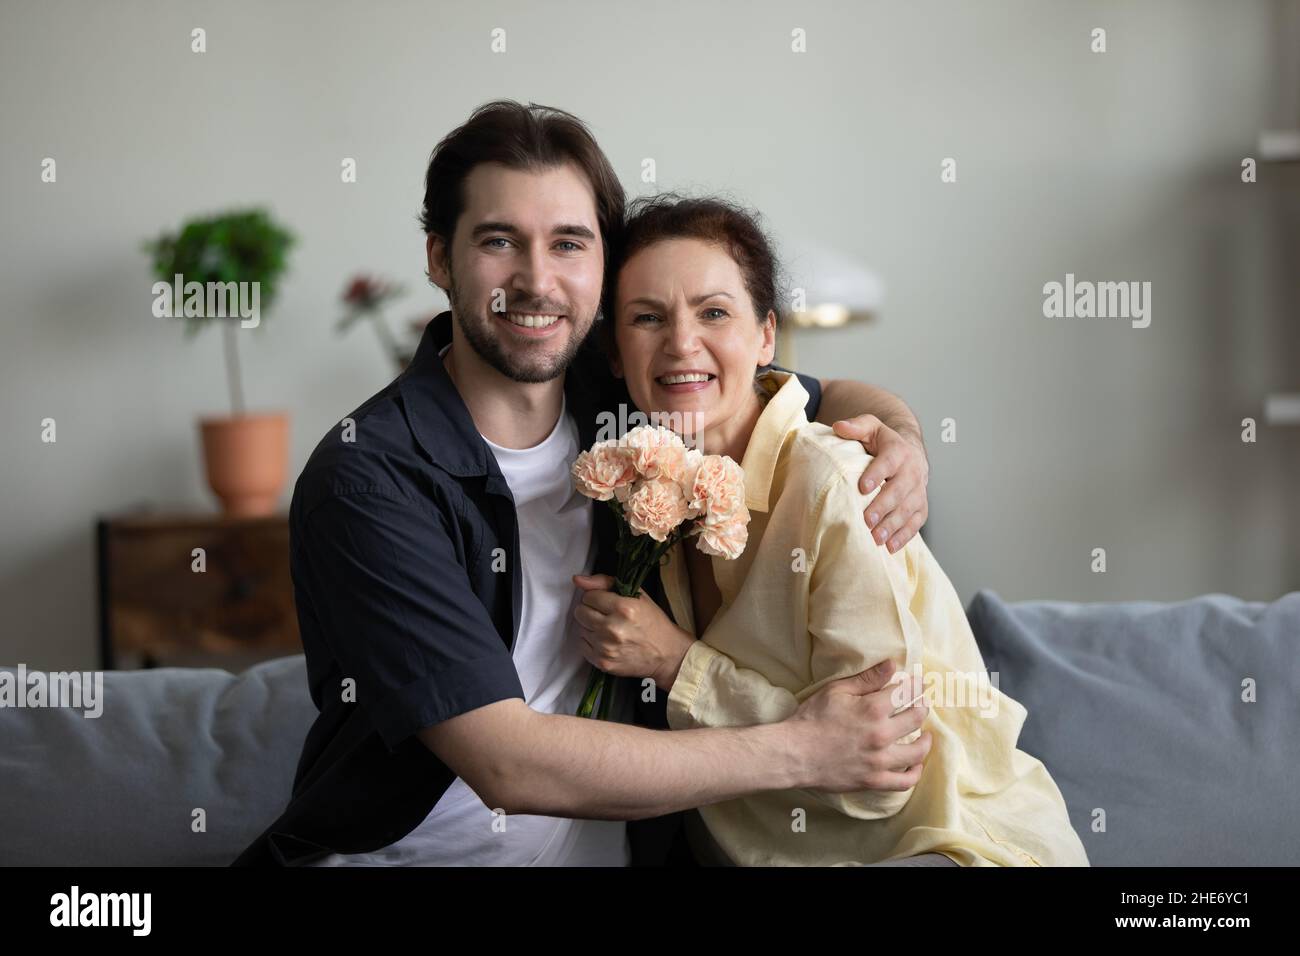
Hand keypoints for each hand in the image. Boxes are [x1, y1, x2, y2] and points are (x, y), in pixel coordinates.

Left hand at [572, 574, 695, 690]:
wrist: (666, 654)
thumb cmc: (652, 622)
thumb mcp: (637, 595)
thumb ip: (605, 582)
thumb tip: (577, 580)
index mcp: (623, 608)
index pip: (588, 596)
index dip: (597, 597)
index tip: (606, 602)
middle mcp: (612, 628)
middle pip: (580, 612)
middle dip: (591, 611)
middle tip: (606, 615)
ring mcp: (606, 648)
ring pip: (580, 628)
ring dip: (591, 627)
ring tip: (608, 629)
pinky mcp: (602, 663)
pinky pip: (582, 645)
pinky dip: (591, 642)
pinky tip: (606, 641)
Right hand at [787, 659, 932, 792]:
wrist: (794, 753)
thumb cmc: (812, 718)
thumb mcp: (837, 690)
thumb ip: (867, 679)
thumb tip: (893, 665)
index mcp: (873, 709)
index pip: (907, 693)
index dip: (916, 685)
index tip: (918, 683)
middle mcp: (882, 735)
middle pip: (917, 718)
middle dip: (922, 707)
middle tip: (921, 704)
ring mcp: (879, 761)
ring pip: (917, 752)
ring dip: (926, 741)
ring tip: (925, 735)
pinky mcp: (874, 781)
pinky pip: (904, 781)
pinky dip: (915, 772)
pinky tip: (915, 765)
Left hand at [831, 416, 928, 552]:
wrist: (909, 452)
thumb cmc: (882, 442)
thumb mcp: (871, 428)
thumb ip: (856, 426)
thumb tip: (839, 426)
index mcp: (898, 451)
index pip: (888, 462)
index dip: (876, 474)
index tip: (862, 487)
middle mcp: (912, 471)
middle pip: (900, 490)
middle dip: (884, 506)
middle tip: (867, 520)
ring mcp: (919, 490)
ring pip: (909, 509)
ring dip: (893, 525)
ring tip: (876, 538)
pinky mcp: (921, 506)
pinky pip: (916, 522)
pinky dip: (904, 536)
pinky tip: (890, 547)